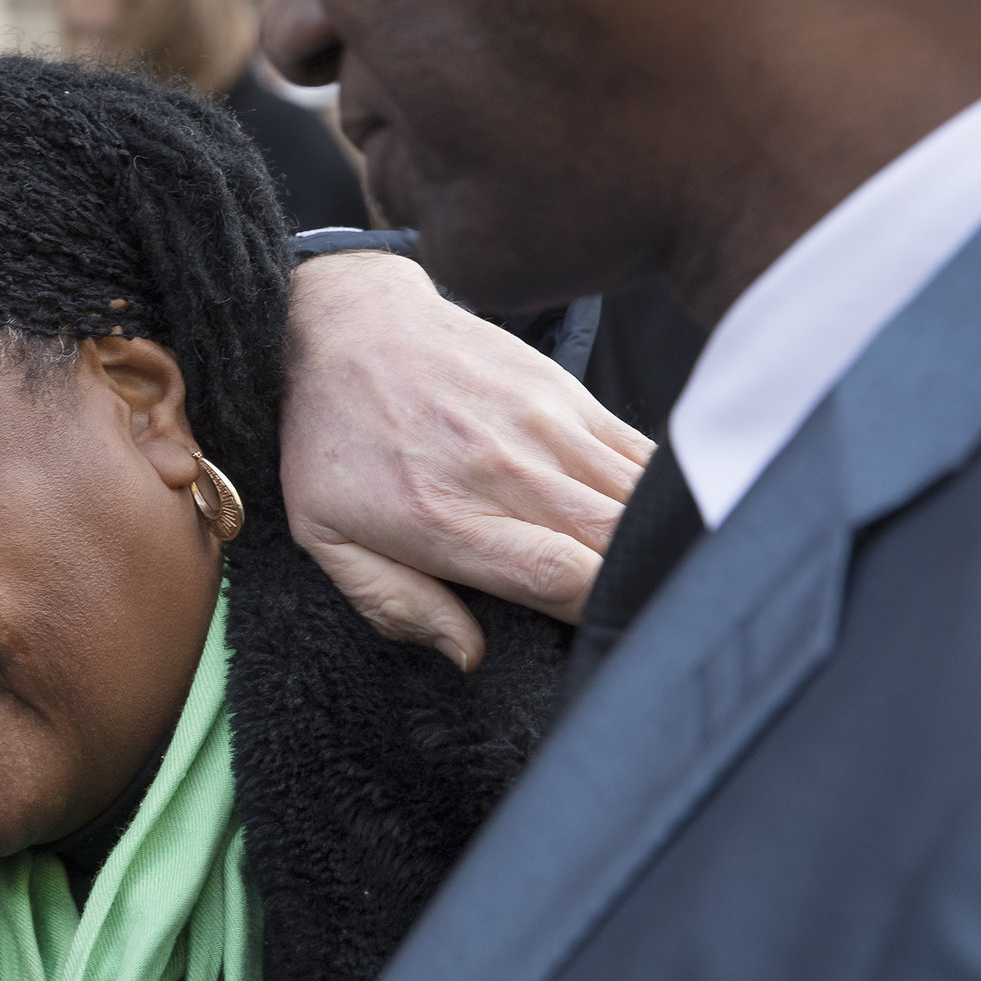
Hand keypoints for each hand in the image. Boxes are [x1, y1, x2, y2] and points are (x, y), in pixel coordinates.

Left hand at [280, 251, 653, 667]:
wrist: (351, 324)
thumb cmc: (332, 438)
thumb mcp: (325, 535)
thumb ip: (393, 604)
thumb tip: (467, 655)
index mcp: (447, 517)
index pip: (564, 580)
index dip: (597, 617)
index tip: (598, 637)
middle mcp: (506, 470)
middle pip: (615, 543)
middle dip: (634, 585)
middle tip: (628, 611)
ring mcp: (545, 426)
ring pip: (641, 499)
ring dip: (650, 540)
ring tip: (643, 571)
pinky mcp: (569, 393)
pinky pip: (641, 454)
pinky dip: (655, 493)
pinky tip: (645, 521)